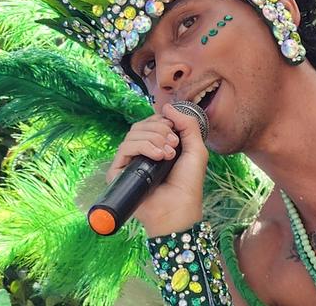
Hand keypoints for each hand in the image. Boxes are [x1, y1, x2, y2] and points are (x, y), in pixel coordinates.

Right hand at [106, 104, 208, 235]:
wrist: (179, 209)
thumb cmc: (188, 184)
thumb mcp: (196, 149)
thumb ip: (187, 124)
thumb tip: (166, 106)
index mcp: (157, 146)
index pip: (152, 122)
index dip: (163, 121)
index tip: (176, 134)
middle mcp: (142, 153)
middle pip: (141, 125)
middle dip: (160, 129)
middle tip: (174, 145)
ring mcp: (130, 162)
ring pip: (133, 134)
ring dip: (153, 138)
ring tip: (168, 154)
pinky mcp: (119, 172)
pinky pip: (124, 148)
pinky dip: (143, 146)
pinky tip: (158, 156)